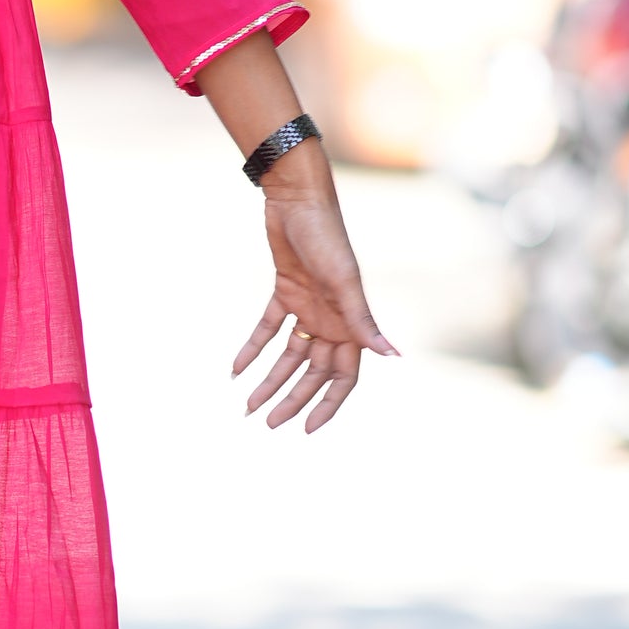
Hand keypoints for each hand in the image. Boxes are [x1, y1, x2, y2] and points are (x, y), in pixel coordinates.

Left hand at [232, 152, 395, 431]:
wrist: (297, 198)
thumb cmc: (326, 237)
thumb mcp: (344, 282)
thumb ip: (363, 322)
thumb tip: (393, 357)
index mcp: (350, 321)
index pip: (343, 376)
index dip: (328, 403)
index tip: (307, 429)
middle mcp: (331, 318)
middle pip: (312, 371)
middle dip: (292, 398)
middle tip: (266, 421)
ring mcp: (308, 306)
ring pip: (289, 355)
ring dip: (270, 379)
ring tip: (248, 405)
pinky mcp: (285, 291)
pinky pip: (267, 328)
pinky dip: (252, 348)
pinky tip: (235, 368)